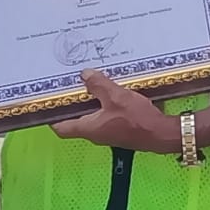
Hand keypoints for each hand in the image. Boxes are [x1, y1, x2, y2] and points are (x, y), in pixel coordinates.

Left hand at [52, 69, 178, 152]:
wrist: (161, 134)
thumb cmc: (137, 120)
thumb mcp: (116, 96)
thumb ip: (99, 85)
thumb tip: (84, 75)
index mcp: (88, 128)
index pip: (61, 128)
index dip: (52, 118)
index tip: (49, 104)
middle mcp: (95, 134)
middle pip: (75, 122)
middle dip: (71, 106)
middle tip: (68, 88)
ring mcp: (107, 134)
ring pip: (90, 119)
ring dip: (88, 105)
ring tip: (87, 86)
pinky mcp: (118, 131)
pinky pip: (104, 118)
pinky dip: (102, 107)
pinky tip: (108, 94)